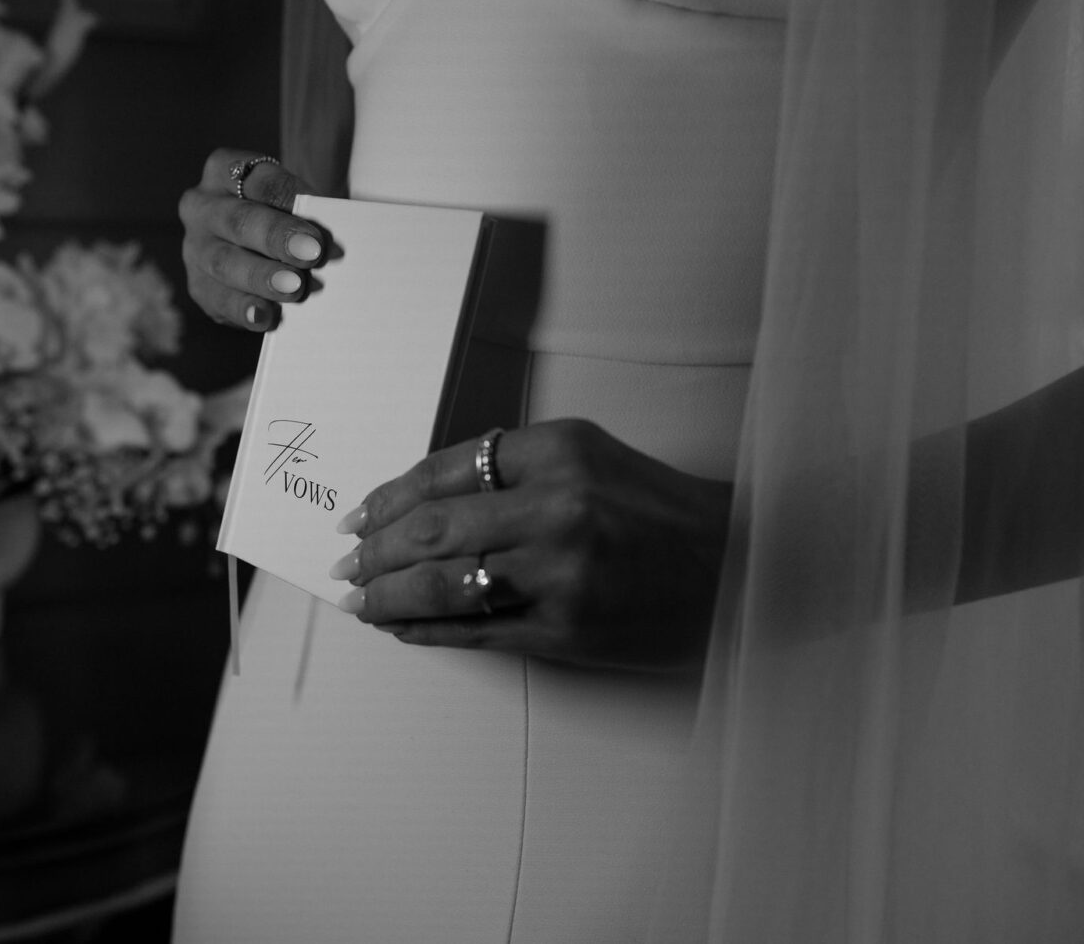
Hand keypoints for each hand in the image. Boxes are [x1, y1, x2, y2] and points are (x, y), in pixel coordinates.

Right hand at [178, 148, 327, 330]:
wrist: (266, 246)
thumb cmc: (287, 215)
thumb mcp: (296, 201)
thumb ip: (309, 212)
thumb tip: (330, 240)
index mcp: (224, 170)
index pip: (259, 180)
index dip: (291, 200)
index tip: (317, 224)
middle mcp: (201, 206)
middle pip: (239, 220)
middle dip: (276, 238)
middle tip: (311, 254)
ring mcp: (195, 248)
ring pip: (224, 262)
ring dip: (262, 277)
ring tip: (295, 287)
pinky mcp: (198, 286)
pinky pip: (218, 300)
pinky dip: (244, 309)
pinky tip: (266, 316)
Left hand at [330, 419, 732, 671]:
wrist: (737, 566)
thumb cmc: (657, 509)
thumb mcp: (589, 457)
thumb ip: (512, 469)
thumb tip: (421, 502)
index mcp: (558, 451)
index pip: (445, 470)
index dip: (389, 496)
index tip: (359, 514)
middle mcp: (555, 508)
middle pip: (433, 529)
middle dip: (376, 550)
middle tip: (346, 561)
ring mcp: (559, 574)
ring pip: (444, 585)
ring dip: (389, 596)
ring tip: (361, 600)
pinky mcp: (565, 630)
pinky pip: (476, 632)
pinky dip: (429, 632)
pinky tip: (403, 629)